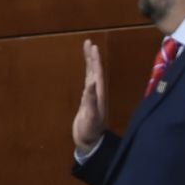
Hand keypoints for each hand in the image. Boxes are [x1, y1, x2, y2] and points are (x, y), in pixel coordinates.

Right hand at [72, 39, 105, 153]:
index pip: (96, 72)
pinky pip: (87, 82)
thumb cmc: (90, 130)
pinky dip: (86, 74)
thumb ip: (91, 99)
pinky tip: (86, 72)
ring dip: (89, 63)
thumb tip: (91, 82)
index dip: (94, 59)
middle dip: (92, 56)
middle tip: (89, 42)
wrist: (90, 142)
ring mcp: (92, 97)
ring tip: (87, 52)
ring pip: (91, 75)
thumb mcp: (90, 115)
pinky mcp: (86, 101)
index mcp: (98, 94)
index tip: (92, 45)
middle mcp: (96, 92)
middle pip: (94, 70)